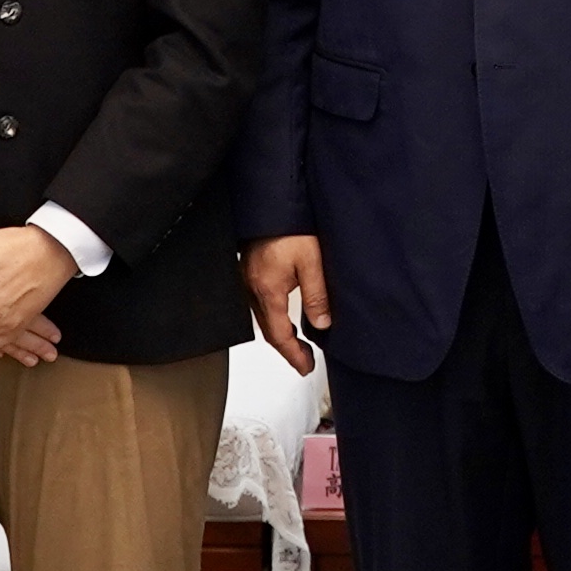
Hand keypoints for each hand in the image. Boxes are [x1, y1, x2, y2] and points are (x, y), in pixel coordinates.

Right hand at [240, 235, 324, 375]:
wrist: (270, 204)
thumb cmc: (289, 227)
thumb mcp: (311, 261)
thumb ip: (316, 295)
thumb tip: (322, 323)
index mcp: (268, 291)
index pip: (280, 335)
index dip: (293, 355)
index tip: (305, 366)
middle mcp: (253, 290)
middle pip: (269, 331)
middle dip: (287, 349)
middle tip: (304, 361)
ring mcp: (248, 281)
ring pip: (263, 319)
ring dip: (280, 334)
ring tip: (299, 343)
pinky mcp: (250, 272)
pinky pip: (260, 304)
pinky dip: (273, 318)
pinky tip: (285, 316)